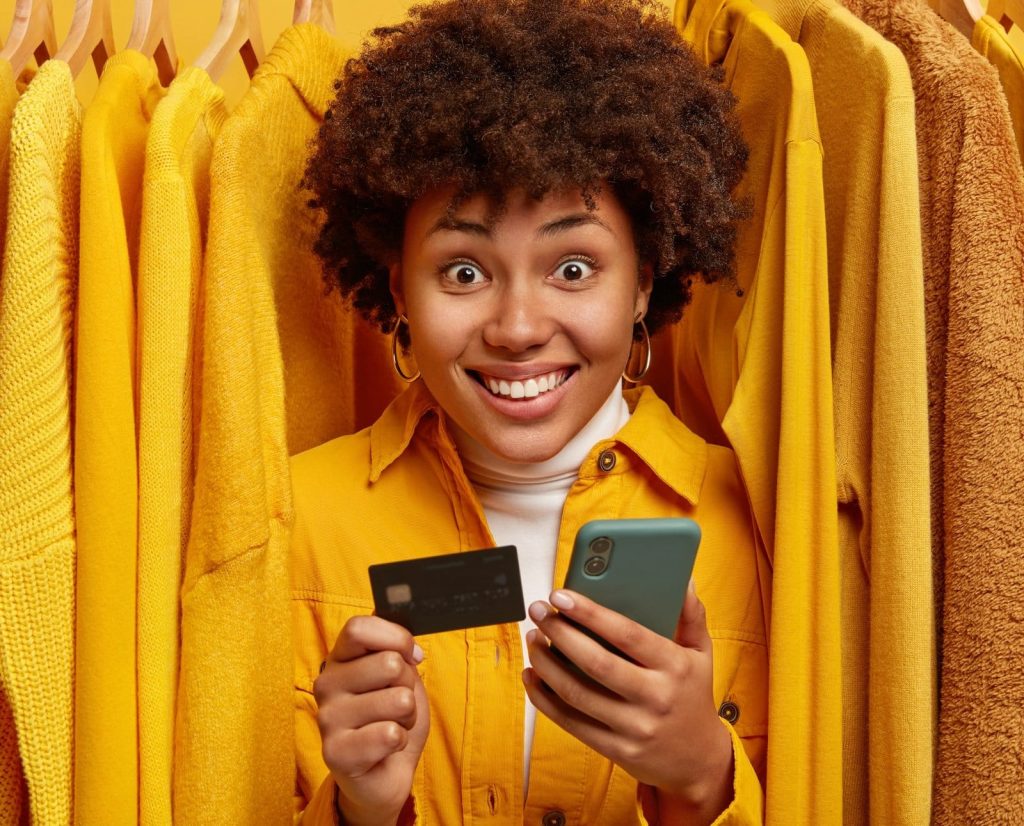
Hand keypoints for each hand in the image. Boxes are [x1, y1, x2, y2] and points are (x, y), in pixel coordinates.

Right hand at [314, 615, 429, 825]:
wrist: (385, 773)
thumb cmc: (392, 718)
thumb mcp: (403, 677)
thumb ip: (400, 654)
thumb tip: (411, 651)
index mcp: (340, 658)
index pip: (359, 628)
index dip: (396, 637)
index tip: (411, 656)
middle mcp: (326, 684)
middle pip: (390, 662)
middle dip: (409, 686)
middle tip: (397, 705)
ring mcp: (327, 718)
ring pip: (399, 699)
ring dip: (408, 717)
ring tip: (391, 726)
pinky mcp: (334, 753)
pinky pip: (390, 734)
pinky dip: (400, 741)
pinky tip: (385, 748)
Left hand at [522, 582, 732, 824]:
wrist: (698, 759)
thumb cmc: (692, 693)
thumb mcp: (701, 653)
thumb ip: (691, 615)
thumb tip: (682, 578)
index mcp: (675, 667)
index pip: (627, 634)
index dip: (590, 613)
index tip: (560, 595)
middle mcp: (655, 698)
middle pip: (595, 662)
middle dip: (559, 633)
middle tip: (538, 611)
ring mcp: (634, 728)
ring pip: (576, 693)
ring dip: (546, 663)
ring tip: (533, 638)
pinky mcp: (616, 750)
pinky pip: (571, 722)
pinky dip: (544, 698)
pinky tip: (532, 675)